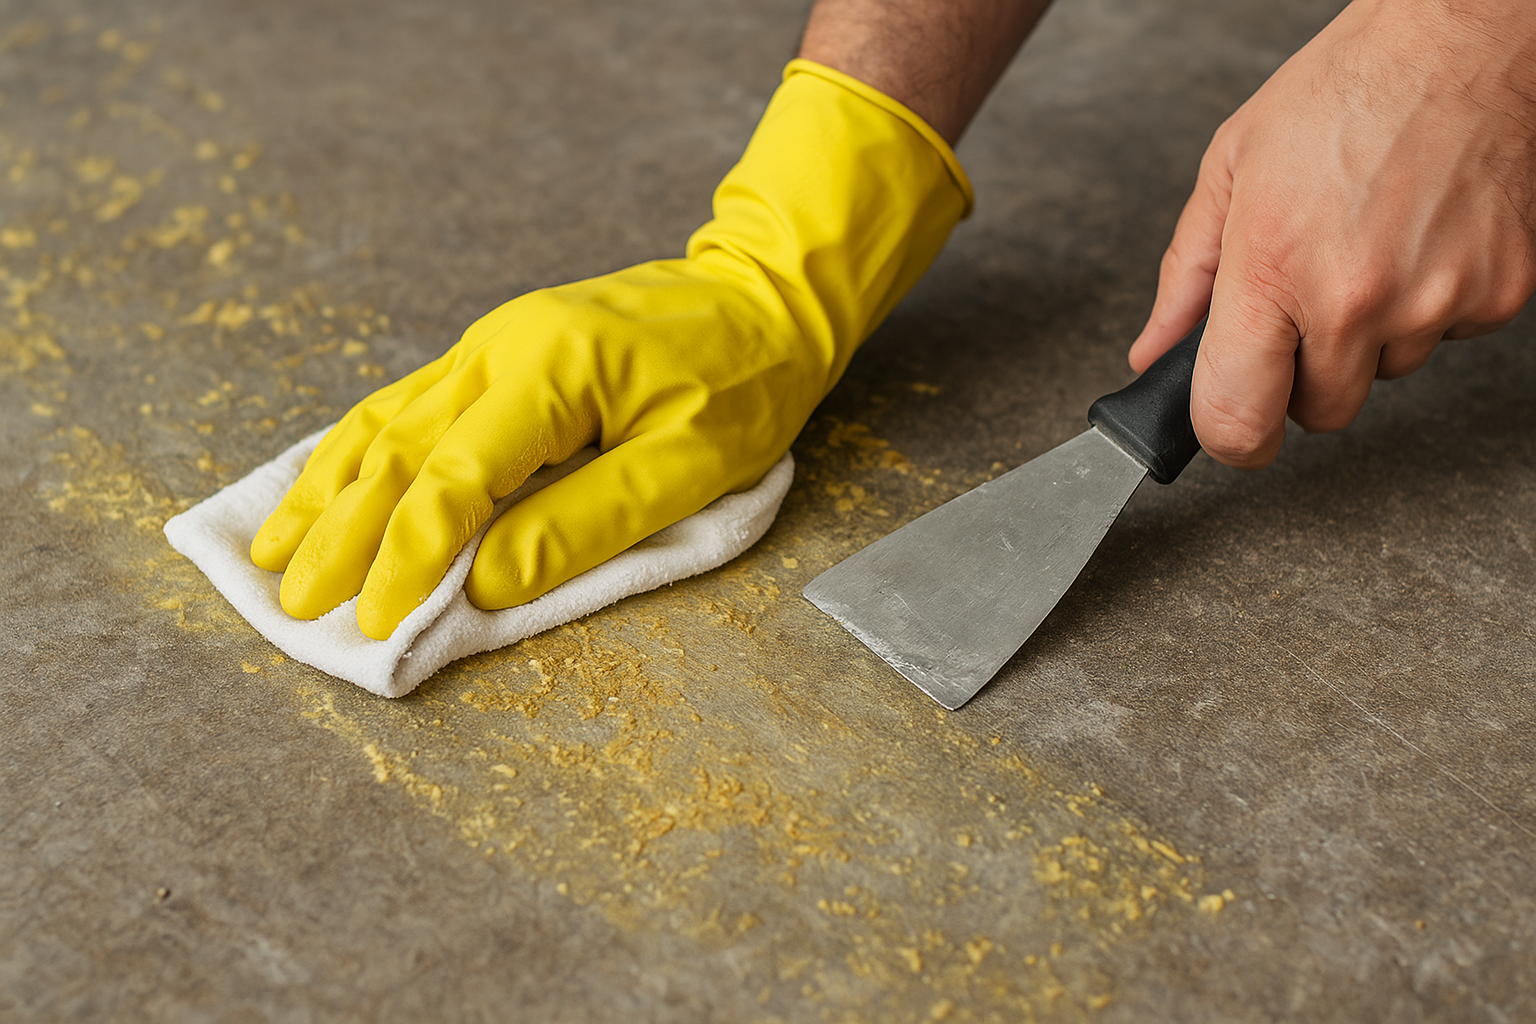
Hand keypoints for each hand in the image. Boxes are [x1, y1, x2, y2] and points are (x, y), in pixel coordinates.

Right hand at [250, 62, 970, 639]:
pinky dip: (359, 452)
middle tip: (296, 606)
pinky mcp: (498, 353)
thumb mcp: (688, 466)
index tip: (374, 625)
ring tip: (276, 550)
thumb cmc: (744, 382)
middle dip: (344, 534)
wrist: (765, 293)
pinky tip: (326, 483)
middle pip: (399, 450)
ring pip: (387, 421)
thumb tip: (486, 585)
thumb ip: (584, 524)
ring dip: (329, 490)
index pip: (453, 479)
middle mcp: (502, 347)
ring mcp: (493, 344)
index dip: (408, 559)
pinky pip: (410, 403)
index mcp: (551, 372)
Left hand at [1130, 0, 1535, 467]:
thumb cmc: (1341, 94)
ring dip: (1368, 335)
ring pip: (1384, 374)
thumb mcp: (1230, 174)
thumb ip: (1185, 280)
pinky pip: (1445, 339)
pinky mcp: (1499, 293)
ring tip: (1366, 248)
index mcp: (1272, 272)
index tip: (1231, 430)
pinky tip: (1417, 241)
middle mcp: (1356, 299)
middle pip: (1319, 412)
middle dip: (1303, 374)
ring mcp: (1435, 301)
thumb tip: (1154, 353)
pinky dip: (1428, 305)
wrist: (1458, 41)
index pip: (1236, 419)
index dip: (1228, 438)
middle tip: (1305, 300)